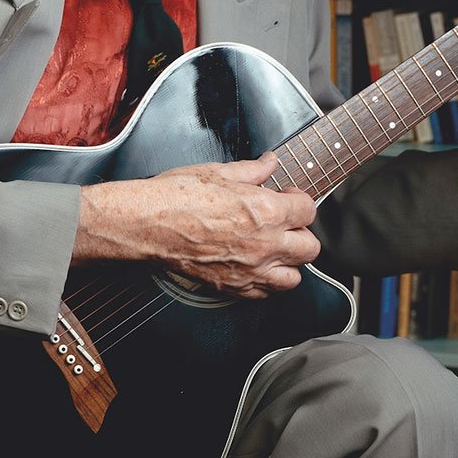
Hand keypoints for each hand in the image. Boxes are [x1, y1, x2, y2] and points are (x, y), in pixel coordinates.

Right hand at [75, 153, 318, 298]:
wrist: (147, 225)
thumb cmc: (175, 197)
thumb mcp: (217, 172)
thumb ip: (252, 170)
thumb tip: (269, 163)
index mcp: (266, 210)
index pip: (308, 210)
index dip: (299, 200)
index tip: (287, 197)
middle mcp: (264, 244)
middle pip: (309, 248)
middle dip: (300, 233)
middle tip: (285, 223)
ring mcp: (250, 270)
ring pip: (293, 278)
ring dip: (288, 263)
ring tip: (274, 249)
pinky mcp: (232, 287)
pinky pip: (265, 294)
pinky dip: (265, 283)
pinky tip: (254, 267)